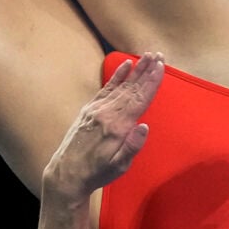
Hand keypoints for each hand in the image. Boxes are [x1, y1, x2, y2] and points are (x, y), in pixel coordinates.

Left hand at [43, 53, 164, 198]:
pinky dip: (117, 76)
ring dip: (135, 69)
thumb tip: (144, 127)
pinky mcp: (89, 110)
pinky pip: (106, 88)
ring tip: (146, 56)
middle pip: (131, 88)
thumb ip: (133, 146)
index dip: (151, 82)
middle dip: (146, 70)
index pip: (139, 99)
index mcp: (117, 127)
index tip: (160, 66)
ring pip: (120, 85)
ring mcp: (96, 109)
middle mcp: (106, 113)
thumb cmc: (97, 172)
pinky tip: (124, 66)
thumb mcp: (119, 166)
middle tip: (158, 55)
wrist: (67, 173)